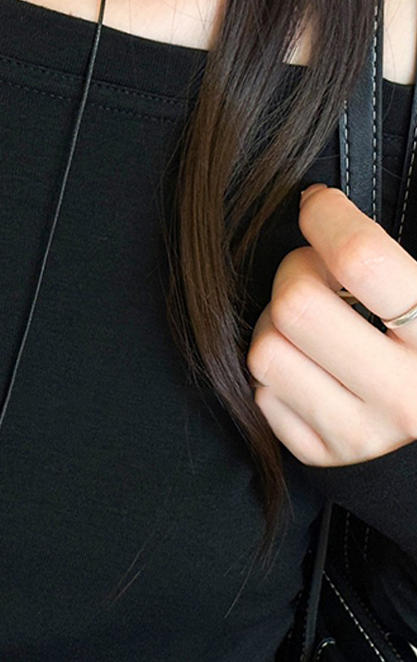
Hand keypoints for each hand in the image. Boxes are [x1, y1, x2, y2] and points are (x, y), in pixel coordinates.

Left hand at [246, 184, 416, 466]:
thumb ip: (397, 271)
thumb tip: (323, 209)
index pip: (363, 261)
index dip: (328, 219)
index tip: (317, 205)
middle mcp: (400, 395)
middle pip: (296, 306)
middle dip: (295, 272)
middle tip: (316, 272)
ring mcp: (356, 433)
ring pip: (265, 352)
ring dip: (275, 324)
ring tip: (309, 324)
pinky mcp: (320, 456)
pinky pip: (262, 395)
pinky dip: (276, 372)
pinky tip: (308, 367)